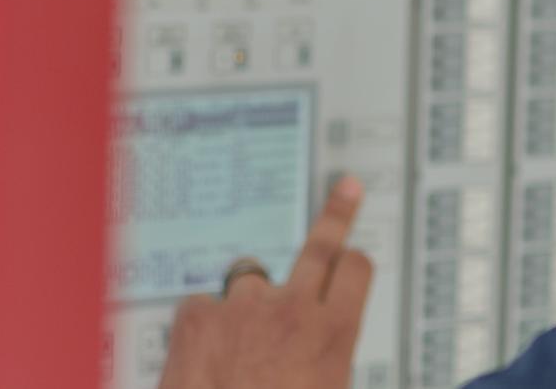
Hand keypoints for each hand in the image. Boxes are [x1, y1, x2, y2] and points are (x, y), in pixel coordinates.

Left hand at [158, 176, 374, 388]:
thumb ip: (325, 366)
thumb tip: (323, 358)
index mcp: (334, 334)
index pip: (357, 268)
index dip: (354, 262)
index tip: (355, 249)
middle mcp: (293, 310)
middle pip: (321, 245)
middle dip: (338, 214)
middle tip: (347, 190)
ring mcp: (243, 307)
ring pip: (251, 281)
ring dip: (247, 306)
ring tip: (237, 352)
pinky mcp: (197, 314)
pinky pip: (204, 306)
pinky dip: (203, 327)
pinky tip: (202, 361)